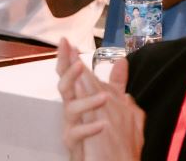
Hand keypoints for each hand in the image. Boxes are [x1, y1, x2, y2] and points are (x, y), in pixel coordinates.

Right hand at [56, 39, 143, 160]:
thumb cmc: (104, 132)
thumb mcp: (113, 104)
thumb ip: (116, 83)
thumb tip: (121, 60)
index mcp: (82, 98)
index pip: (75, 74)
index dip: (69, 58)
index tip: (66, 41)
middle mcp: (73, 110)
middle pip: (65, 87)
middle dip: (67, 73)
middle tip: (77, 62)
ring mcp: (71, 126)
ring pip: (71, 109)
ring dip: (87, 102)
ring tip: (104, 97)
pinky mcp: (73, 144)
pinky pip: (76, 134)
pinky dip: (89, 129)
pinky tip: (103, 125)